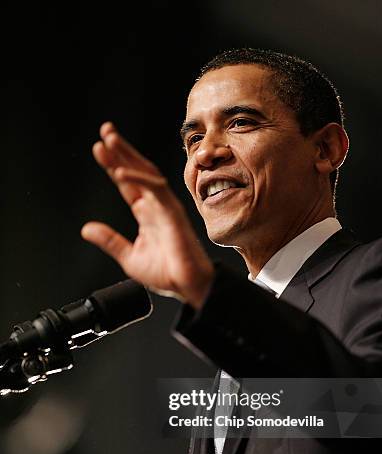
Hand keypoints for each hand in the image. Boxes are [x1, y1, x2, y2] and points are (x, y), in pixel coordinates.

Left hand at [81, 122, 213, 308]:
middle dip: (121, 150)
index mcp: (146, 213)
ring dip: (128, 155)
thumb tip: (87, 229)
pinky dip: (138, 178)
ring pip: (146, 172)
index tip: (99, 149)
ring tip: (109, 139)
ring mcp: (165, 206)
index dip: (113, 165)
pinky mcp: (173, 212)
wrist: (187, 286)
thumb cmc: (167, 273)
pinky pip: (156, 189)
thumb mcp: (129, 257)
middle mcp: (156, 205)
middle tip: (105, 131)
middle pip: (136, 170)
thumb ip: (110, 241)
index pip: (127, 184)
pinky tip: (119, 172)